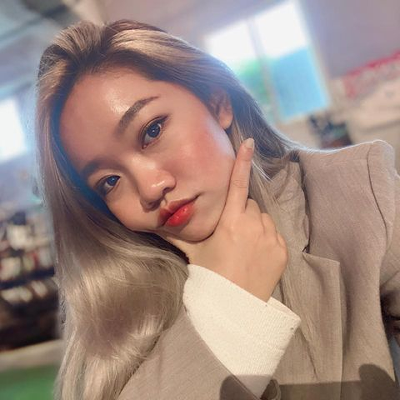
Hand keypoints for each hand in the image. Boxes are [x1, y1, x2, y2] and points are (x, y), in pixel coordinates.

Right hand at [167, 138, 287, 301]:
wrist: (234, 306)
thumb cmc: (211, 276)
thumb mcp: (193, 253)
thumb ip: (176, 234)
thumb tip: (151, 224)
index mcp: (230, 222)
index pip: (238, 185)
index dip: (243, 162)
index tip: (249, 143)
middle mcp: (253, 225)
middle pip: (250, 205)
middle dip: (242, 213)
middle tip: (232, 234)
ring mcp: (271, 238)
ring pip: (263, 218)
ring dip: (255, 225)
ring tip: (244, 247)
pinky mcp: (282, 250)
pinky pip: (274, 234)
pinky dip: (266, 239)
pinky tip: (255, 255)